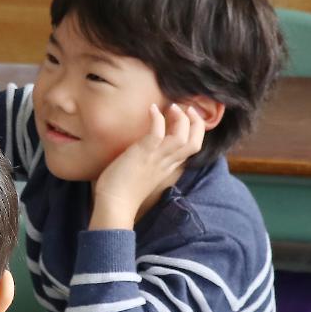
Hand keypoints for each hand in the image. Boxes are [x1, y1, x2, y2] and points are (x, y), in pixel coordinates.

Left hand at [91, 104, 205, 230]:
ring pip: (183, 138)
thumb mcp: (145, 172)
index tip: (188, 117)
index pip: (193, 148)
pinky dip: (158, 119)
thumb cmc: (124, 188)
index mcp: (169, 167)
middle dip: (196, 122)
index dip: (196, 130)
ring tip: (172, 107)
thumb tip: (148, 145)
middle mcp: (167, 162)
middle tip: (187, 108)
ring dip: (181, 119)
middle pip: (195, 142)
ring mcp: (156, 159)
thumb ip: (152, 160)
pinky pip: (157, 134)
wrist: (114, 204)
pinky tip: (152, 109)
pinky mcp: (143, 154)